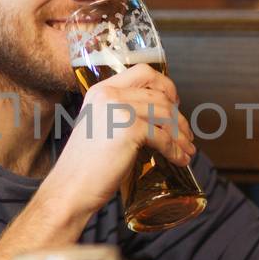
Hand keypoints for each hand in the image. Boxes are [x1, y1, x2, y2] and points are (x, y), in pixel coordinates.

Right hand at [43, 64, 195, 217]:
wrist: (71, 187)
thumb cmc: (86, 164)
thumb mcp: (101, 126)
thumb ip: (121, 114)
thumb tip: (157, 115)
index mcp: (101, 90)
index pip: (143, 72)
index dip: (165, 84)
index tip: (175, 101)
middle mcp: (109, 95)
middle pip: (159, 95)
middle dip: (179, 116)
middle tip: (186, 132)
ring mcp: (120, 110)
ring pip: (165, 116)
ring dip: (181, 134)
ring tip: (187, 149)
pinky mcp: (129, 130)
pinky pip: (163, 137)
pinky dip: (175, 150)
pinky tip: (180, 159)